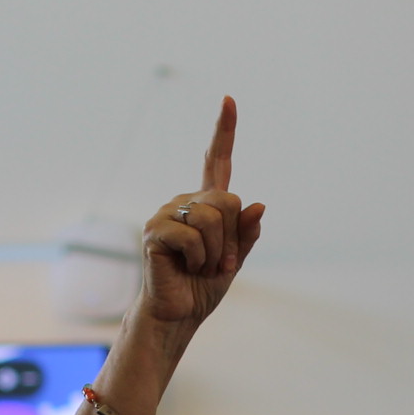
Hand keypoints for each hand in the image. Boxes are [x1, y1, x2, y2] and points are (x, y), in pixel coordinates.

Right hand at [137, 99, 263, 334]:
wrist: (177, 314)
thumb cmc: (202, 288)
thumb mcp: (236, 260)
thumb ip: (247, 234)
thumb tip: (258, 205)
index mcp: (206, 205)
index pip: (216, 161)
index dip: (223, 131)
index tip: (229, 100)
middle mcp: (186, 202)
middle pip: (228, 199)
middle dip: (232, 236)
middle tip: (219, 262)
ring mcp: (167, 213)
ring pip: (212, 217)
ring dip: (216, 251)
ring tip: (201, 266)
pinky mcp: (155, 230)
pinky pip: (192, 235)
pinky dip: (199, 258)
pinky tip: (186, 267)